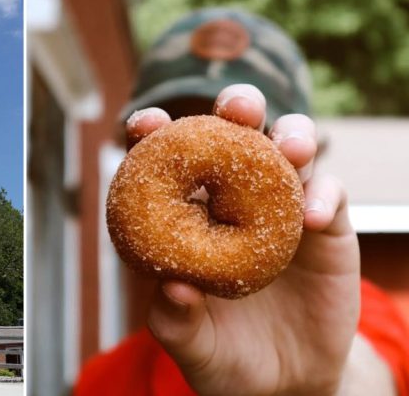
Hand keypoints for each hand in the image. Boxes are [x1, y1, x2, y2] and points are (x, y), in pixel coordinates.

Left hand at [128, 84, 374, 394]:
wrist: (287, 380)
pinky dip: (325, 196)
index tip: (145, 123)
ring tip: (290, 149)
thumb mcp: (192, 345)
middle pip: (237, 135)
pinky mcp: (328, 228)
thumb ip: (174, 320)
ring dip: (292, 135)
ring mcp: (282, 208)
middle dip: (237, 107)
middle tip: (238, 108)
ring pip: (291, 149)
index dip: (157, 134)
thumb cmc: (223, 353)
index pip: (171, 162)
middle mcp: (235, 200)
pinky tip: (314, 217)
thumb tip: (171, 288)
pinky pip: (332, 195)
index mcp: (190, 214)